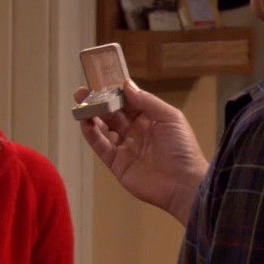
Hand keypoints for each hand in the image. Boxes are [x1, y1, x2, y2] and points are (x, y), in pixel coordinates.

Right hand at [74, 82, 208, 223]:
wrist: (183, 184)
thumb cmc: (182, 148)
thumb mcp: (170, 117)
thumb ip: (147, 101)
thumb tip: (126, 85)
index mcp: (150, 119)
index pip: (128, 102)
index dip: (115, 91)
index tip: (101, 80)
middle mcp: (136, 131)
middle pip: (113, 113)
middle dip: (98, 101)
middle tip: (82, 91)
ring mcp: (125, 147)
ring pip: (104, 129)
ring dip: (92, 116)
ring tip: (81, 104)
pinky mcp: (116, 163)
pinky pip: (100, 146)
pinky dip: (91, 135)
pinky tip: (85, 122)